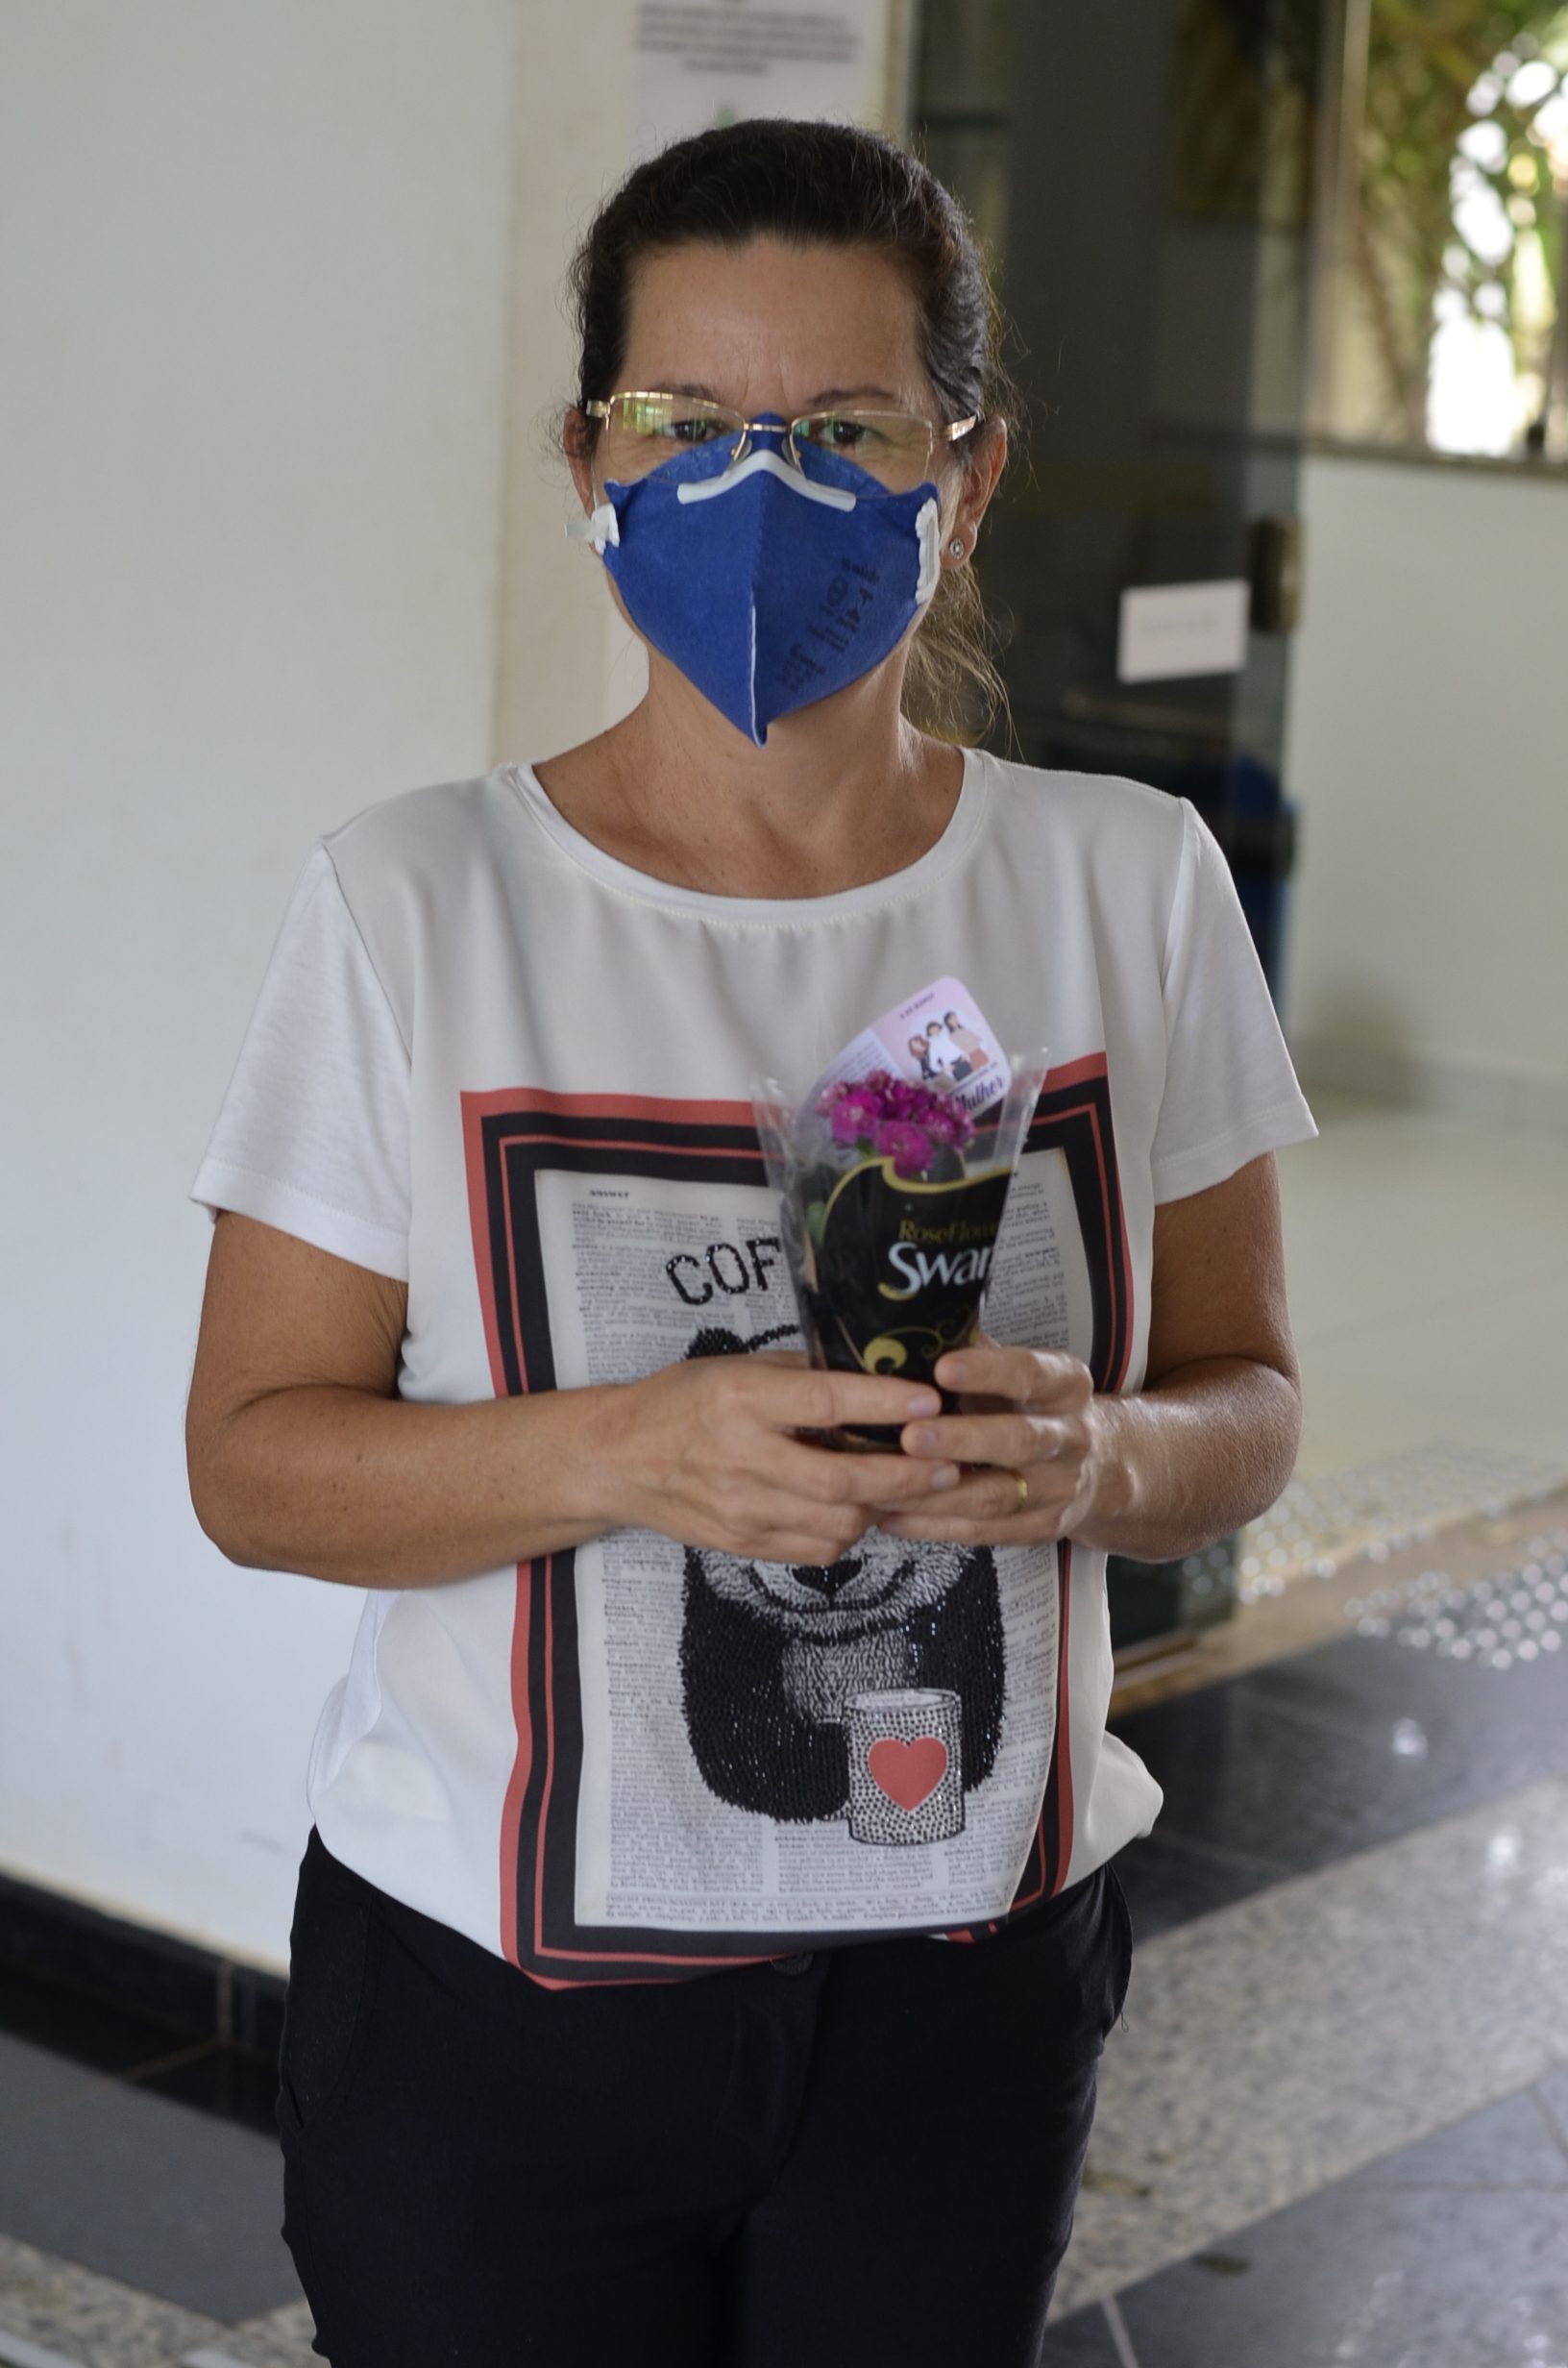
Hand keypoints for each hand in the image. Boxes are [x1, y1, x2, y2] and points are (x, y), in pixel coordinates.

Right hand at [605, 1352, 964, 1565]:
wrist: (619, 1460)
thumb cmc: (681, 1402)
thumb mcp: (737, 1367)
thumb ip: (801, 1375)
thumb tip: (874, 1374)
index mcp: (741, 1400)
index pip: (825, 1404)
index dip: (883, 1406)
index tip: (930, 1402)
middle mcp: (741, 1457)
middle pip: (841, 1479)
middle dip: (905, 1476)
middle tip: (949, 1467)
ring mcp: (741, 1509)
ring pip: (837, 1524)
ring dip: (882, 1508)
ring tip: (909, 1489)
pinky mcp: (742, 1544)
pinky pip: (816, 1550)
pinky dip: (849, 1534)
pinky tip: (860, 1511)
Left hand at [873, 1333, 1117, 1546]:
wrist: (1099, 1466)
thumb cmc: (1031, 1405)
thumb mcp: (1018, 1371)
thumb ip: (975, 1350)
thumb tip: (911, 1319)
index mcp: (1065, 1385)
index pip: (1029, 1374)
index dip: (987, 1372)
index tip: (941, 1368)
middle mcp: (1071, 1437)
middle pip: (1018, 1441)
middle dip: (963, 1441)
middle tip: (910, 1437)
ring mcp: (1059, 1489)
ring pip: (997, 1496)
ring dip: (938, 1493)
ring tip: (885, 1486)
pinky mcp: (1042, 1528)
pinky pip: (985, 1532)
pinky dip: (935, 1527)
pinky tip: (891, 1516)